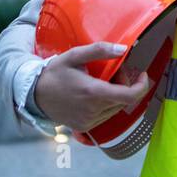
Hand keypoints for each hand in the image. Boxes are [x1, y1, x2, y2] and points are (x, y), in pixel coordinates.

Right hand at [32, 41, 151, 131]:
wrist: (34, 94)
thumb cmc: (55, 72)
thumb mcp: (75, 55)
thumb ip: (100, 50)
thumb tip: (123, 49)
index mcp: (93, 92)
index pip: (129, 96)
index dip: (141, 86)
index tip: (142, 75)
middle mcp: (93, 110)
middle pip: (124, 101)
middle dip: (126, 86)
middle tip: (116, 73)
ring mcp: (89, 121)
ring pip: (115, 109)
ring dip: (116, 96)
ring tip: (104, 82)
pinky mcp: (84, 127)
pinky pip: (105, 116)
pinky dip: (107, 105)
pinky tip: (96, 94)